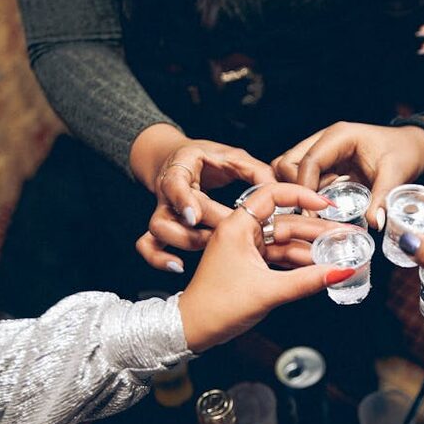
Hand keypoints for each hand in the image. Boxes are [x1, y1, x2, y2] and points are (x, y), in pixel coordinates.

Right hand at [129, 123, 276, 271]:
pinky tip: (179, 266)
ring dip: (185, 243)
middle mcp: (167, 191)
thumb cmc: (211, 159)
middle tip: (227, 238)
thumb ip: (256, 172)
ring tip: (210, 249)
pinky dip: (159, 258)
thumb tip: (275, 191)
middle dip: (200, 231)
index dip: (183, 201)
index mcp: (182, 168)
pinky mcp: (162, 226)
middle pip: (173, 214)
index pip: (175, 183)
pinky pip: (148, 245)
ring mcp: (162, 209)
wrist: (182, 159)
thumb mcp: (234, 157)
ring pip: (158, 231)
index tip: (195, 216)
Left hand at [177, 183, 354, 351]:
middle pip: (288, 222)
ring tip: (343, 253)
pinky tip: (323, 267)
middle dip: (319, 230)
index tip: (327, 205)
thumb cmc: (216, 307)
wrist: (192, 330)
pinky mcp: (252, 265)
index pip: (273, 195)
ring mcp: (247, 249)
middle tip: (348, 235)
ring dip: (314, 249)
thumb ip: (308, 281)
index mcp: (237, 227)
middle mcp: (242, 232)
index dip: (302, 196)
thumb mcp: (268, 291)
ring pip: (288, 242)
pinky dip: (302, 263)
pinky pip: (282, 257)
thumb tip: (341, 272)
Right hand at [272, 121, 423, 229]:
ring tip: (319, 209)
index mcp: (340, 136)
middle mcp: (324, 140)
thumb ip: (382, 198)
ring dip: (298, 192)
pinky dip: (306, 194)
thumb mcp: (396, 174)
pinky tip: (324, 206)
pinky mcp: (323, 164)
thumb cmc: (404, 152)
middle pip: (287, 162)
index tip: (312, 214)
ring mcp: (321, 151)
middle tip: (313, 213)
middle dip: (295, 189)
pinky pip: (301, 178)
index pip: (309, 161)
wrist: (412, 146)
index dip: (305, 188)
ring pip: (288, 170)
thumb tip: (374, 223)